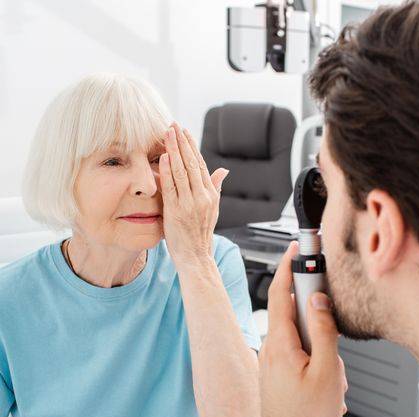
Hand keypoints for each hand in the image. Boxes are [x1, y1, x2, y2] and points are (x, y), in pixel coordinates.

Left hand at [159, 122, 228, 267]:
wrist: (196, 256)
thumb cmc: (200, 233)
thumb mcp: (213, 209)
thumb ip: (215, 188)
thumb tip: (223, 170)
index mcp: (211, 195)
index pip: (200, 164)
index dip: (192, 146)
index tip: (184, 131)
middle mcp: (202, 197)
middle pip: (191, 164)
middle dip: (182, 142)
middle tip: (173, 124)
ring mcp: (190, 204)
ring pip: (181, 172)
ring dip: (174, 150)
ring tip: (167, 133)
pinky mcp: (176, 212)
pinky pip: (171, 187)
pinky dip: (167, 171)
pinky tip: (163, 156)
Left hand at [258, 241, 347, 416]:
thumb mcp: (327, 372)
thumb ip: (323, 331)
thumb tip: (318, 301)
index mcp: (280, 343)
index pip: (279, 293)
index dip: (286, 267)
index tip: (295, 249)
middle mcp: (271, 349)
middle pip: (296, 316)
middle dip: (320, 326)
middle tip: (334, 350)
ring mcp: (273, 362)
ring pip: (302, 339)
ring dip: (322, 352)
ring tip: (332, 380)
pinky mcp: (278, 373)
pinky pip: (300, 355)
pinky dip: (317, 363)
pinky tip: (326, 385)